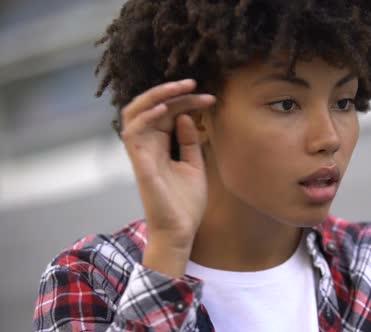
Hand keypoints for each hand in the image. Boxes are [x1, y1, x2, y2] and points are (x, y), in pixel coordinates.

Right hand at [120, 79, 215, 276]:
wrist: (180, 231)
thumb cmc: (186, 203)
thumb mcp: (194, 165)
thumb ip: (189, 141)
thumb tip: (186, 116)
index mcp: (160, 146)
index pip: (166, 112)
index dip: (186, 100)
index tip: (210, 97)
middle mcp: (148, 146)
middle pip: (150, 107)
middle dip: (169, 91)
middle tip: (193, 82)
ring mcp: (141, 153)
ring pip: (134, 112)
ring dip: (156, 96)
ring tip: (179, 88)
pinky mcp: (139, 163)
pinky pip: (133, 132)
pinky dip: (147, 116)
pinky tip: (167, 108)